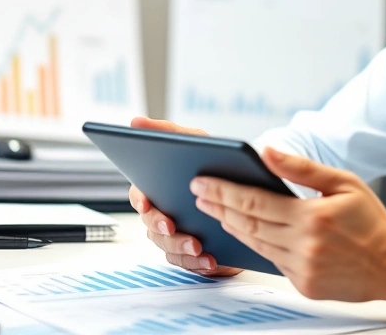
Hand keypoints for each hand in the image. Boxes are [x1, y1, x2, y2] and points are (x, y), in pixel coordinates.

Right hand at [128, 117, 241, 276]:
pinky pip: (189, 264)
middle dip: (161, 226)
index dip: (139, 198)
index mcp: (159, 188)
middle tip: (172, 225)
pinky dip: (198, 264)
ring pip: (168, 247)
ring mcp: (177, 235)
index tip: (146, 200)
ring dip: (180, 248)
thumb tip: (136, 121)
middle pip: (151, 225)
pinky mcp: (194, 254)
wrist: (249, 190)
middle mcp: (164, 214)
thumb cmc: (215, 164)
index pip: (138, 194)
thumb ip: (168, 131)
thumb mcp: (196, 142)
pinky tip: (212, 259)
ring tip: (198, 246)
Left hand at [191, 146, 385, 301]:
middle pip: (248, 223)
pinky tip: (244, 232)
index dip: (224, 191)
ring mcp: (302, 269)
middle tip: (199, 194)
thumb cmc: (372, 221)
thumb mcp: (343, 183)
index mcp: (312, 217)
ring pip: (255, 244)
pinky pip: (271, 262)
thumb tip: (265, 152)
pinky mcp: (304, 285)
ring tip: (215, 210)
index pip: (255, 202)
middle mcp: (304, 246)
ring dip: (232, 226)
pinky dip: (254, 245)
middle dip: (219, 206)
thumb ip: (301, 168)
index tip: (202, 182)